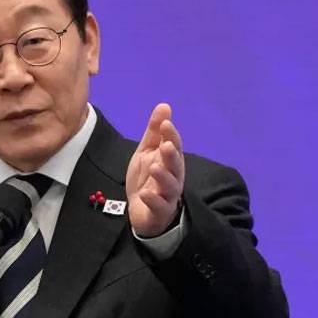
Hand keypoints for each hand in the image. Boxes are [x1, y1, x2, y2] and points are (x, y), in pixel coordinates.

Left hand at [126, 103, 184, 236]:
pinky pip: (159, 206)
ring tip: (154, 167)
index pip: (173, 145)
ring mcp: (167, 195)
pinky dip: (153, 200)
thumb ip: (155, 131)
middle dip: (171, 155)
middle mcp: (173, 176)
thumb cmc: (148, 178)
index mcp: (170, 161)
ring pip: (170, 185)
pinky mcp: (159, 211)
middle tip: (165, 146)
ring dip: (163, 176)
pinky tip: (145, 194)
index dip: (171, 135)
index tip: (165, 123)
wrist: (142, 210)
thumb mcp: (148, 152)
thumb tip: (164, 106)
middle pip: (175, 165)